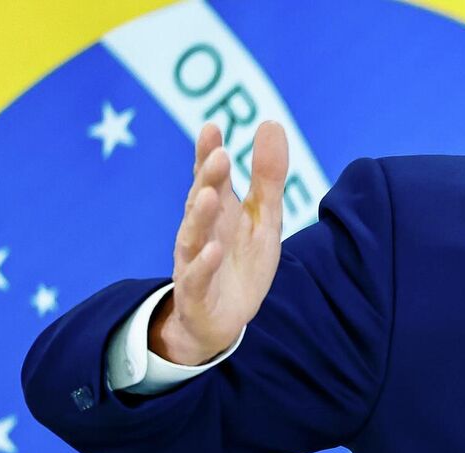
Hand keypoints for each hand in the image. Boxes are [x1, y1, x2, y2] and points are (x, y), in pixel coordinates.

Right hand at [151, 121, 289, 364]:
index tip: (212, 127)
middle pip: (200, 201)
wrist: (223, 319)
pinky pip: (196, 278)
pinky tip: (213, 251)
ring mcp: (194, 263)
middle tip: (219, 156)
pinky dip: (203, 265)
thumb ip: (268, 175)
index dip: (209, 153)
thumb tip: (272, 122)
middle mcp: (200, 232)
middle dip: (208, 179)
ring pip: (192, 237)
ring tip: (210, 195)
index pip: (211, 177)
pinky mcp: (196, 295)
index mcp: (217, 211)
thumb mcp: (264, 217)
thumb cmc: (242, 260)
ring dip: (201, 216)